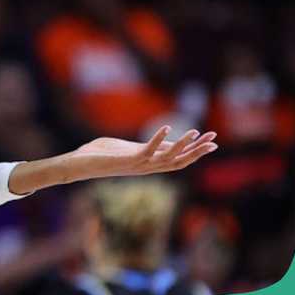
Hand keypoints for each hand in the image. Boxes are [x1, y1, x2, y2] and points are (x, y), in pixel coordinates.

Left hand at [69, 126, 217, 181]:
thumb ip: (146, 145)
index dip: (195, 151)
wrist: (79, 164)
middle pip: (179, 161)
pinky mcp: (128, 160)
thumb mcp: (128, 147)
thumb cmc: (98, 154)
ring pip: (168, 159)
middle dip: (197, 151)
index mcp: (147, 163)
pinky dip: (158, 139)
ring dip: (183, 146)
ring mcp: (138, 165)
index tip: (212, 142)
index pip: (177, 159)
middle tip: (215, 140)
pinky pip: (147, 151)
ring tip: (197, 132)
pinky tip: (167, 127)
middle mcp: (146, 167)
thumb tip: (162, 140)